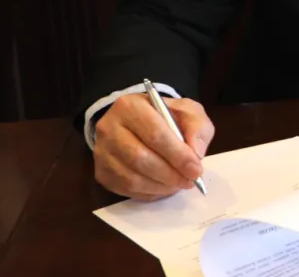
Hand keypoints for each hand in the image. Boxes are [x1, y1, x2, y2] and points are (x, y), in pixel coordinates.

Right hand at [92, 94, 213, 199]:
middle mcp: (109, 128)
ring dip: (161, 186)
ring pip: (132, 178)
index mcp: (130, 106)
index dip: (178, 155)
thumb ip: (197, 127)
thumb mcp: (187, 111)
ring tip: (179, 184)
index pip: (155, 134)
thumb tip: (196, 153)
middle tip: (190, 181)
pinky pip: (126, 189)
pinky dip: (149, 192)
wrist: (139, 123)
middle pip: (140, 158)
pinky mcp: (101, 172)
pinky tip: (163, 187)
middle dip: (170, 174)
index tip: (196, 170)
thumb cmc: (166, 116)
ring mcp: (102, 152)